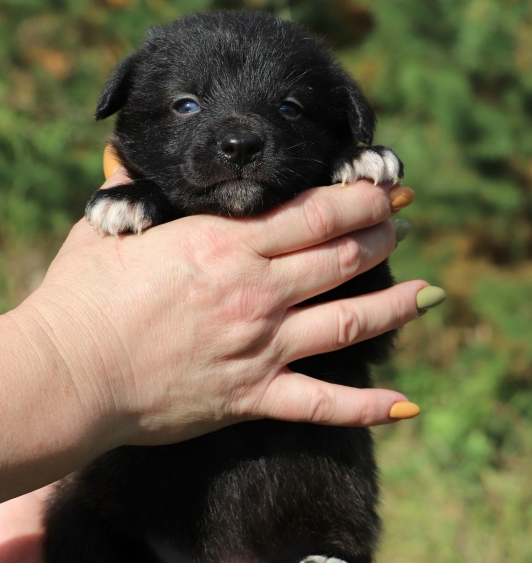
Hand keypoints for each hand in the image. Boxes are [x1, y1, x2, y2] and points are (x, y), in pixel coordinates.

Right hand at [1, 173, 428, 498]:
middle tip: (399, 226)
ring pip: (349, 321)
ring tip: (429, 294)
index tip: (385, 189)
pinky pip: (323, 405)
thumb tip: (123, 155)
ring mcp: (261, 347)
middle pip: (341, 257)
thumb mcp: (105, 230)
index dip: (360, 197)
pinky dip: (368, 407)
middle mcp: (257, 292)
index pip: (314, 212)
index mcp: (226, 243)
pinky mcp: (252, 396)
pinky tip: (408, 405)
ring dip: (396, 304)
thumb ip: (130, 192)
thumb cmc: (81, 300)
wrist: (70, 377)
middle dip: (380, 237)